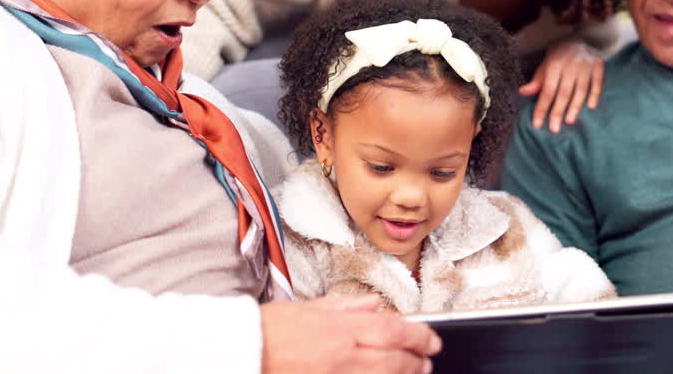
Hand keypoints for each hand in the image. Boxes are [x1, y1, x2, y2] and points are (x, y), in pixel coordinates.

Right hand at [260, 295, 440, 373]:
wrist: (240, 351)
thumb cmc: (268, 330)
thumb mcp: (308, 307)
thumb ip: (345, 306)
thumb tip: (373, 305)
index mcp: (339, 329)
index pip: (392, 330)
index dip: (418, 336)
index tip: (431, 339)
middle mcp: (342, 355)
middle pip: (393, 359)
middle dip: (416, 360)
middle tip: (428, 358)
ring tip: (415, 371)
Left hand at [519, 40, 604, 132]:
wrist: (582, 37)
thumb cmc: (560, 56)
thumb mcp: (546, 65)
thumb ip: (537, 81)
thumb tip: (522, 92)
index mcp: (555, 64)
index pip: (547, 90)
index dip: (542, 107)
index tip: (537, 124)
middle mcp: (570, 65)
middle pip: (563, 92)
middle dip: (557, 111)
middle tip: (553, 129)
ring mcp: (586, 65)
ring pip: (580, 89)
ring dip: (575, 106)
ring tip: (569, 122)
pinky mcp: (599, 66)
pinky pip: (597, 82)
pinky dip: (595, 94)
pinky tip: (591, 107)